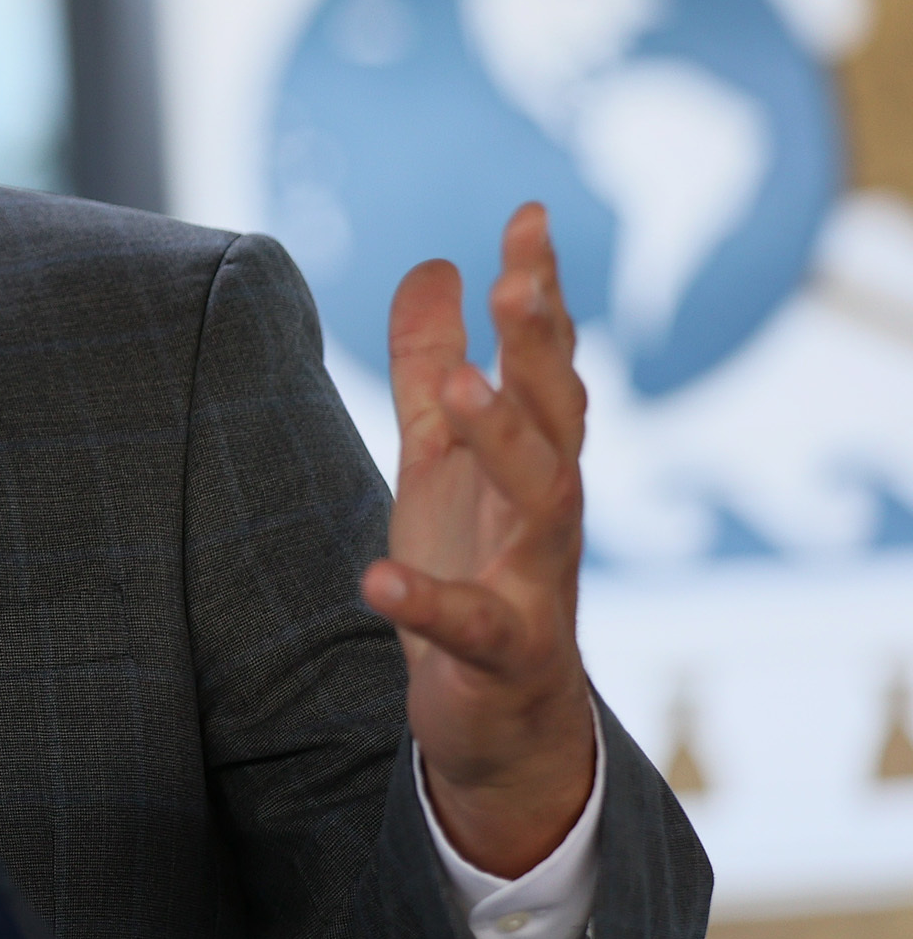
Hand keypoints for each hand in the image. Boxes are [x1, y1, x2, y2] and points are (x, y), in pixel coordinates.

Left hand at [362, 203, 596, 878]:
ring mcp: (535, 582)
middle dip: (542, 346)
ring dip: (506, 443)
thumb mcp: (441, 460)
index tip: (529, 217)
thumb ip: (432, 366)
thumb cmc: (476, 569)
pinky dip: (428, 601)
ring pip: (544, 503)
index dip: (541, 291)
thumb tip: (434, 264)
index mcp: (530, 458)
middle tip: (517, 280)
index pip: (547, 362)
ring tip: (463, 393)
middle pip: (559, 415)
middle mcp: (547, 511)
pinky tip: (379, 578)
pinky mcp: (502, 656)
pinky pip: (471, 626)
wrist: (503, 721)